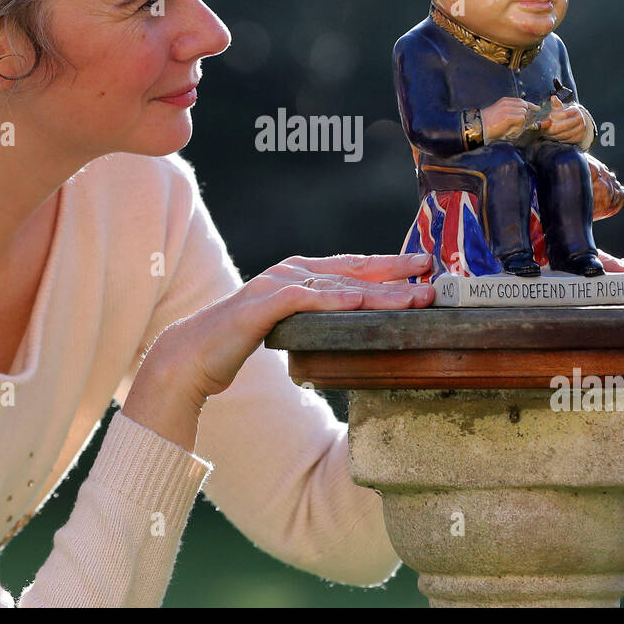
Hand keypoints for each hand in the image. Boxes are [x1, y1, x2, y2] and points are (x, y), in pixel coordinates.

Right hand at [123, 253, 435, 448]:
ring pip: (338, 285)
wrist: (190, 356)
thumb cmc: (238, 343)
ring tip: (412, 297)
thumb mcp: (289, 328)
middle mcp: (291, 272)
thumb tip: (353, 326)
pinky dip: (334, 300)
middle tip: (433, 275)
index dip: (390, 267)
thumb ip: (316, 321)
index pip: (354, 268)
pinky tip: (359, 302)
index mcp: (300, 276)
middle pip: (354, 270)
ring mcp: (276, 285)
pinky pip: (305, 299)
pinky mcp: (262, 306)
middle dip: (396, 273)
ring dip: (379, 291)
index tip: (424, 268)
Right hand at [481, 96, 534, 141]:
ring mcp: (507, 109)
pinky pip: (521, 119)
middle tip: (520, 124)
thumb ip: (511, 112)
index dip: (530, 105)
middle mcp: (507, 103)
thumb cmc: (488, 123)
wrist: (479, 127)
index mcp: (504, 101)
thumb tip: (523, 117)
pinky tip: (512, 129)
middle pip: (525, 107)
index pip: (522, 101)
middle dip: (526, 115)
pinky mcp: (507, 116)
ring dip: (522, 122)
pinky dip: (519, 125)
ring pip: (524, 113)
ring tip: (513, 128)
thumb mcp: (500, 113)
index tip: (536, 108)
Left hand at [538, 96, 588, 144]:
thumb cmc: (565, 114)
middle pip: (564, 126)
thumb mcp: (560, 108)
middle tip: (543, 129)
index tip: (545, 120)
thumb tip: (553, 98)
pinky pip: (566, 140)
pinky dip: (558, 139)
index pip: (563, 114)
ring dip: (553, 135)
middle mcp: (580, 120)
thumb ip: (556, 104)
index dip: (552, 118)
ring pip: (564, 134)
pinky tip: (553, 136)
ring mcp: (581, 129)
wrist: (576, 122)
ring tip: (546, 133)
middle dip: (551, 128)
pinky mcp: (579, 137)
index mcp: (575, 110)